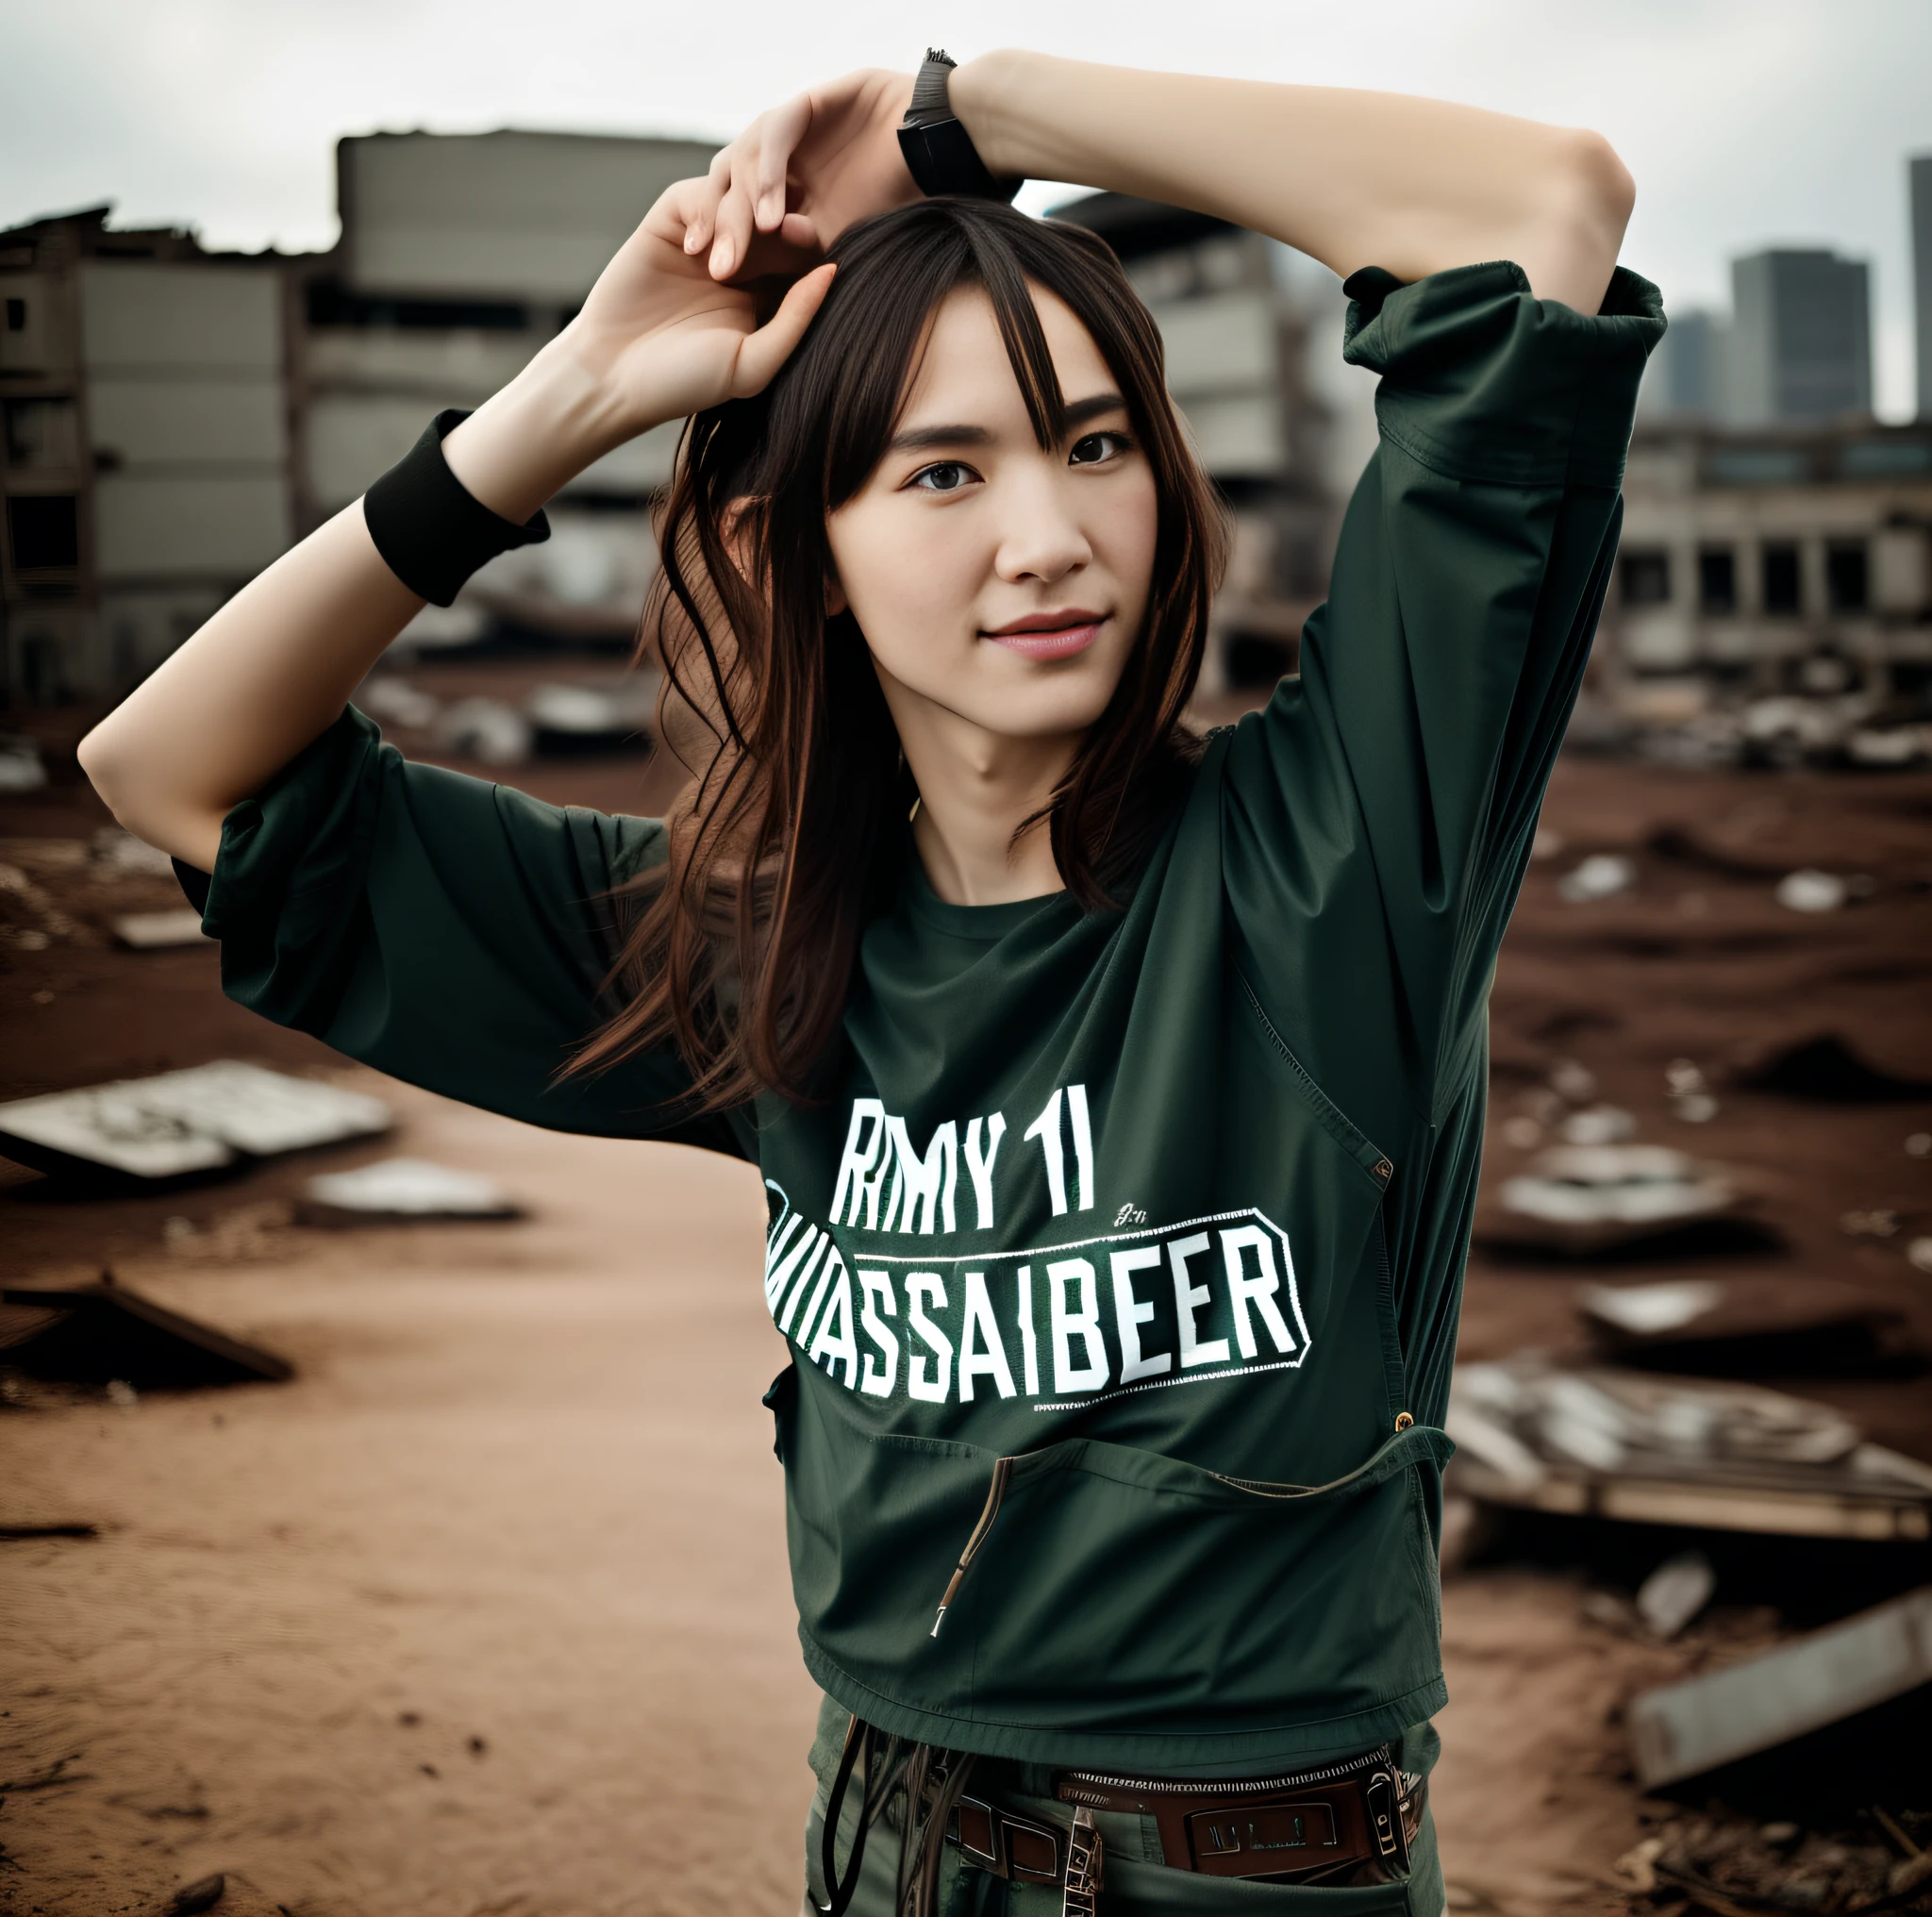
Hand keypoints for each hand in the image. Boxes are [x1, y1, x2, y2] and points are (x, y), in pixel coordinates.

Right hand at [560, 177, 836, 436]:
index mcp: (770, 293)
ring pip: (740, 198)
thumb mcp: (751, 362)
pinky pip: (697, 194)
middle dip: (784, 220)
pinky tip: (694, 252)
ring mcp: (705, 238)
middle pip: (778, 215)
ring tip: (724, 264)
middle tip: (786, 232)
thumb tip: (832, 270)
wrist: (613, 377)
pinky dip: (703, 212)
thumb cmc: (685, 383)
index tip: (815, 250)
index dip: (813, 244)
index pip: (805, 252)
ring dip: (742, 219)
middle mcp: (742, 260)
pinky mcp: (669, 223)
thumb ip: (794, 319)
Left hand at [683, 68, 921, 280]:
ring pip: (744, 159)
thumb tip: (772, 245)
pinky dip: (771, 176)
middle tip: (720, 266)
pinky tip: (772, 215)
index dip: (719, 237)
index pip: (732, 207)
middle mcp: (775, 156)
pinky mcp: (805, 104)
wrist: (934, 155)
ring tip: (758, 240)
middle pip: (727, 183)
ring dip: (747, 203)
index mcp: (778, 187)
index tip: (716, 274)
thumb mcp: (843, 236)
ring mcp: (787, 129)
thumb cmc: (894, 197)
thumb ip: (805, 245)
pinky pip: (776, 136)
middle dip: (722, 226)